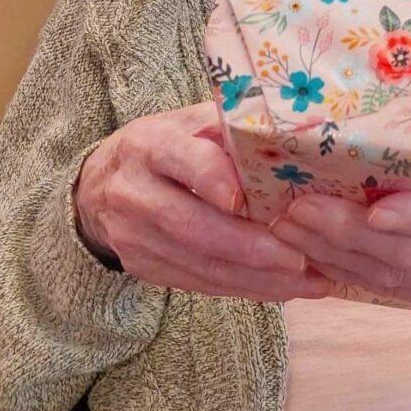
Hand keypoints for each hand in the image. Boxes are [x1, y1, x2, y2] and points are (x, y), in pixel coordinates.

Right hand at [73, 101, 332, 299]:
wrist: (101, 185)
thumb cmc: (166, 145)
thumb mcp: (189, 122)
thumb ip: (230, 127)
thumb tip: (292, 134)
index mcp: (149, 144)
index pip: (180, 159)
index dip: (211, 178)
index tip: (246, 199)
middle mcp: (134, 192)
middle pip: (192, 225)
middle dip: (250, 247)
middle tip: (299, 259)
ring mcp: (134, 236)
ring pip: (199, 264)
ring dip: (257, 278)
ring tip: (308, 282)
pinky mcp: (143, 267)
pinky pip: (199, 283)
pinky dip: (244, 288)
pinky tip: (282, 289)